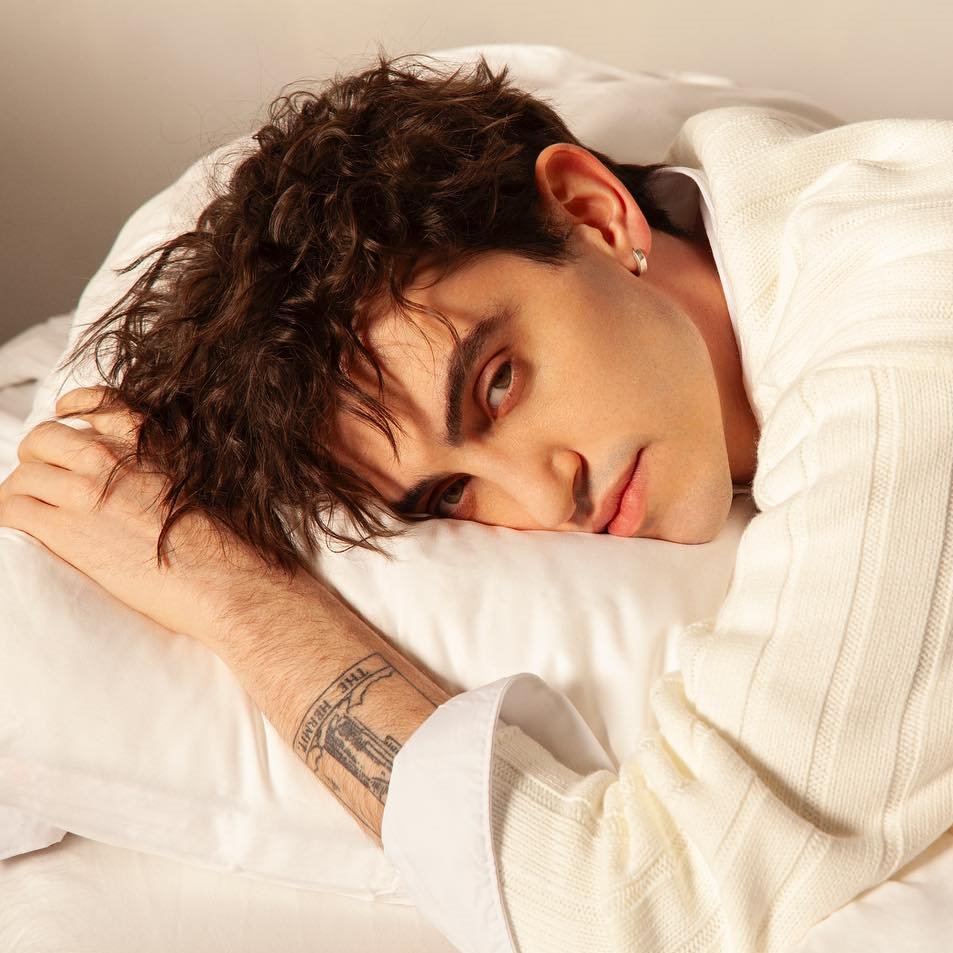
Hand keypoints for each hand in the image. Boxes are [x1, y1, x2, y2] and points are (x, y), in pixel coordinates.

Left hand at [0, 386, 286, 645]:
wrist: (223, 581)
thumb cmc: (227, 542)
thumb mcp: (206, 482)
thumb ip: (168, 465)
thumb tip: (147, 479)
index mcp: (151, 442)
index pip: (98, 404)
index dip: (75, 409)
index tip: (67, 416)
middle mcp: (113, 457)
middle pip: (46, 438)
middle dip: (40, 457)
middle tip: (47, 480)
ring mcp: (86, 491)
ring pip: (22, 476)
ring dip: (22, 493)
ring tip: (33, 513)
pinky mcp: (66, 530)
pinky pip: (12, 510)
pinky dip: (11, 518)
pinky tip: (26, 531)